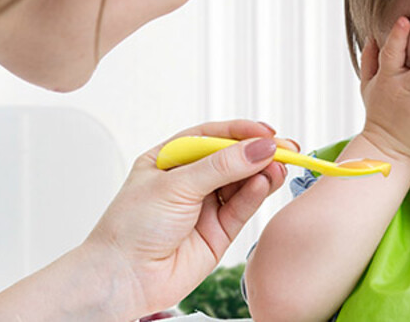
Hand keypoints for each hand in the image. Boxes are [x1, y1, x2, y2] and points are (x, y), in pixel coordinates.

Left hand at [83, 119, 293, 316]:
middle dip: (259, 152)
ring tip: (278, 166)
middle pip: (232, 159)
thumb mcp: (176, 185)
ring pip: (242, 183)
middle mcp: (189, 181)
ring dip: (262, 173)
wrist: (123, 277)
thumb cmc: (132, 226)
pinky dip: (256, 194)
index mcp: (170, 159)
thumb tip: (260, 147)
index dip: (240, 132)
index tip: (266, 132)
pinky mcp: (218, 232)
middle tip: (286, 149)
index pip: (212, 137)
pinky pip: (242, 207)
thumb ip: (221, 166)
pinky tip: (265, 183)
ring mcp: (205, 206)